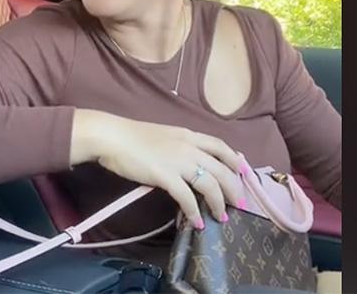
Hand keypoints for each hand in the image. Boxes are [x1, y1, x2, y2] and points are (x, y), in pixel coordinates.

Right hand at [70, 109, 245, 226]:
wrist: (112, 137)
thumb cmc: (131, 137)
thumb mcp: (163, 136)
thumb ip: (179, 146)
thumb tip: (187, 163)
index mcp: (188, 135)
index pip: (221, 146)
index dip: (236, 160)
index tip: (244, 174)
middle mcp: (188, 147)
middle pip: (222, 169)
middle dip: (235, 189)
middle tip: (240, 205)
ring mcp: (178, 161)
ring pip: (210, 184)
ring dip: (219, 203)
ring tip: (222, 218)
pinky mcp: (165, 176)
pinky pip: (187, 197)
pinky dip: (195, 211)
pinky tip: (197, 222)